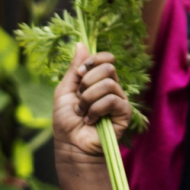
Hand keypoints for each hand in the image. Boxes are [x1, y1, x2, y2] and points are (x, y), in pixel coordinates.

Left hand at [53, 43, 130, 163]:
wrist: (71, 145)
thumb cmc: (66, 121)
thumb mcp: (64, 90)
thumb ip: (74, 69)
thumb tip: (81, 43)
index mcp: (98, 80)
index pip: (106, 59)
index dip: (94, 60)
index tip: (79, 73)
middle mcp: (111, 88)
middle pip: (109, 67)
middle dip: (88, 81)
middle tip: (79, 97)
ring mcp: (119, 100)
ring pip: (109, 84)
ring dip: (88, 98)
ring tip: (82, 112)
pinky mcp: (124, 113)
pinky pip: (112, 100)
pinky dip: (96, 109)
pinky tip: (90, 120)